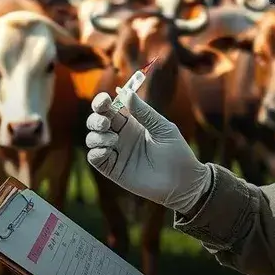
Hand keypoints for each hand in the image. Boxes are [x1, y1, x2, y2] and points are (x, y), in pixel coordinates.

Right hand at [84, 89, 211, 212]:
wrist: (182, 181)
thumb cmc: (177, 152)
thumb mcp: (162, 127)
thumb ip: (144, 112)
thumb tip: (126, 93)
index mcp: (131, 122)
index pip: (109, 108)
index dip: (102, 102)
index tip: (104, 100)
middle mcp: (120, 136)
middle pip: (96, 121)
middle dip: (96, 118)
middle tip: (106, 123)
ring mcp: (116, 152)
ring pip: (92, 138)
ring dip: (97, 135)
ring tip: (114, 139)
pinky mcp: (113, 169)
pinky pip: (94, 158)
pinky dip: (96, 152)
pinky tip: (109, 151)